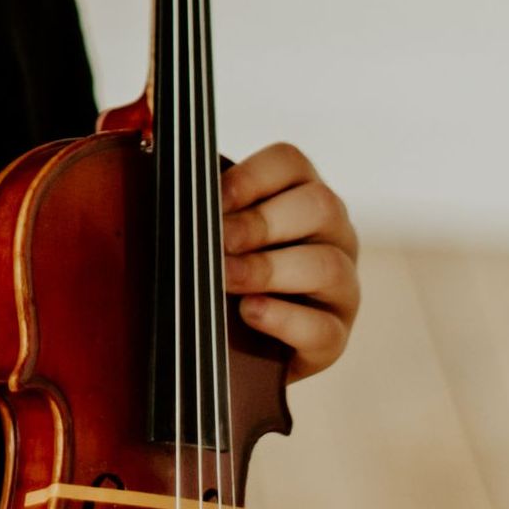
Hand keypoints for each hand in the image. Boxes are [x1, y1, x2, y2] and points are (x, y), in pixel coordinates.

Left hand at [221, 142, 359, 382]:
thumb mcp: (217, 233)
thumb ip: (206, 209)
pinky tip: (248, 312)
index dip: (250, 176)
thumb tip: (167, 190)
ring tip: (224, 278)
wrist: (238, 344)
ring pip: (327, 265)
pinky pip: (322, 327)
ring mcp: (341, 286)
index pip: (290, 163)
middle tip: (217, 240)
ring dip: (267, 269)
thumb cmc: (227, 272)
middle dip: (259, 222)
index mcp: (302, 195)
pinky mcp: (334, 337)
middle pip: (319, 206)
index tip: (210, 198)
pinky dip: (282, 318)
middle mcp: (333, 234)